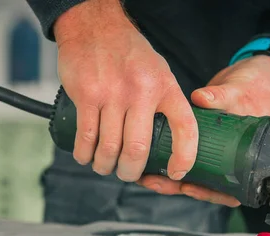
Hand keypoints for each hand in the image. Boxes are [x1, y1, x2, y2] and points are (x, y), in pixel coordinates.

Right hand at [54, 0, 197, 181]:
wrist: (94, 26)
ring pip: (109, 148)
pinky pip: (86, 136)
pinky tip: (85, 156)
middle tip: (126, 173)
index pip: (185, 127)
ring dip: (105, 166)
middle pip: (137, 149)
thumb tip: (167, 140)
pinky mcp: (87, 95)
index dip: (184, 157)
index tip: (177, 173)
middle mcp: (141, 91)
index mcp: (165, 87)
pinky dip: (84, 154)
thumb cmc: (128, 53)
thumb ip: (164, 102)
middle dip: (130, 171)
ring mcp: (113, 94)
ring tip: (104, 166)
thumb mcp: (158, 72)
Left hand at [137, 55, 269, 206]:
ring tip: (147, 177)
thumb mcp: (237, 92)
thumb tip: (202, 98)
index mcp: (245, 157)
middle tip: (157, 183)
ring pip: (191, 176)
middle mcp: (228, 159)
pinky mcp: (201, 142)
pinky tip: (149, 161)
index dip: (208, 192)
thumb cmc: (253, 87)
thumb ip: (220, 96)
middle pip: (203, 184)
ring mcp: (214, 152)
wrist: (249, 76)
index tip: (188, 187)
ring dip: (169, 179)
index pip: (229, 189)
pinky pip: (184, 158)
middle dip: (178, 186)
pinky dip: (167, 162)